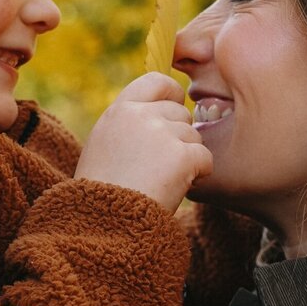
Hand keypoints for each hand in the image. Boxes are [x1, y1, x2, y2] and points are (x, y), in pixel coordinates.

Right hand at [74, 74, 212, 211]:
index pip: (156, 81)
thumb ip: (128, 124)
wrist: (103, 224)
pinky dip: (198, 175)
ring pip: (194, 136)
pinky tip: (175, 189)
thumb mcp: (104, 146)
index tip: (172, 111)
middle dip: (179, 136)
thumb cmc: (101, 194)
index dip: (171, 95)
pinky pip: (206, 158)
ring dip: (187, 158)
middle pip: (181, 113)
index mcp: (118, 111)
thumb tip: (161, 111)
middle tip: (160, 165)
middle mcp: (139, 116)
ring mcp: (161, 133)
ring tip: (161, 181)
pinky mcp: (181, 156)